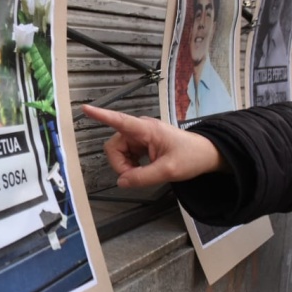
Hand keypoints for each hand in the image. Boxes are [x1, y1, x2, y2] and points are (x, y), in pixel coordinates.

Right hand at [82, 105, 226, 187]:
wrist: (206, 155)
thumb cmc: (191, 156)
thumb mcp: (168, 170)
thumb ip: (143, 177)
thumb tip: (121, 182)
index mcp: (146, 130)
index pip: (119, 121)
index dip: (101, 115)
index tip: (85, 109)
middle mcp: (140, 130)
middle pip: (114, 146)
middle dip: (120, 164)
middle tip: (134, 177)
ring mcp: (140, 137)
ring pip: (119, 152)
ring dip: (125, 166)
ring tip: (142, 174)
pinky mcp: (142, 144)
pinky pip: (126, 155)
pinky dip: (130, 165)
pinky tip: (143, 169)